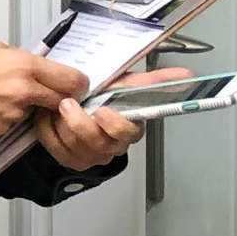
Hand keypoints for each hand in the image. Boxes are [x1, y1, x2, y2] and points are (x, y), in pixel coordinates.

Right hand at [0, 42, 89, 138]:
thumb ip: (22, 58)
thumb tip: (35, 64)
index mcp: (27, 66)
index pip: (72, 80)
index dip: (78, 84)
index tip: (76, 85)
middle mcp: (26, 91)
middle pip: (61, 101)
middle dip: (58, 99)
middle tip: (48, 94)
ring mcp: (14, 113)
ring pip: (34, 113)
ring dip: (26, 108)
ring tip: (0, 96)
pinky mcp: (1, 129)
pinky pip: (11, 124)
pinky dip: (4, 118)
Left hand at [33, 90, 147, 170]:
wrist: (74, 98)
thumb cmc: (103, 92)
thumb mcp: (128, 81)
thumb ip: (158, 80)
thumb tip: (188, 76)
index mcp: (130, 129)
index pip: (126, 134)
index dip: (113, 125)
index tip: (101, 110)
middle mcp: (113, 146)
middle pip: (98, 145)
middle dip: (79, 124)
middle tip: (67, 104)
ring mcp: (92, 156)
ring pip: (76, 150)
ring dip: (61, 126)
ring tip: (57, 108)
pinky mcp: (72, 159)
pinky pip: (58, 152)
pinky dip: (49, 134)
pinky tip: (49, 119)